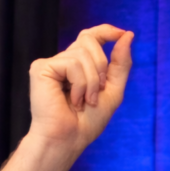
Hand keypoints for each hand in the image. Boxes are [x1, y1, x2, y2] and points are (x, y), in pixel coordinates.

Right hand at [27, 24, 133, 153]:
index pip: (91, 36)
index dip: (106, 31)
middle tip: (95, 95)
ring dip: (91, 82)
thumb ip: (120, 64)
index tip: (122, 33)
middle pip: (89, 41)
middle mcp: (64, 61)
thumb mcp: (112, 91)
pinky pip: (72, 63)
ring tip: (84, 102)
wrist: (70, 139)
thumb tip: (128, 34)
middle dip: (100, 67)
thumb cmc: (88, 122)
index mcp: (79, 65)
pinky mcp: (41, 68)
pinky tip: (72, 100)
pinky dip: (79, 84)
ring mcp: (51, 64)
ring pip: (82, 54)